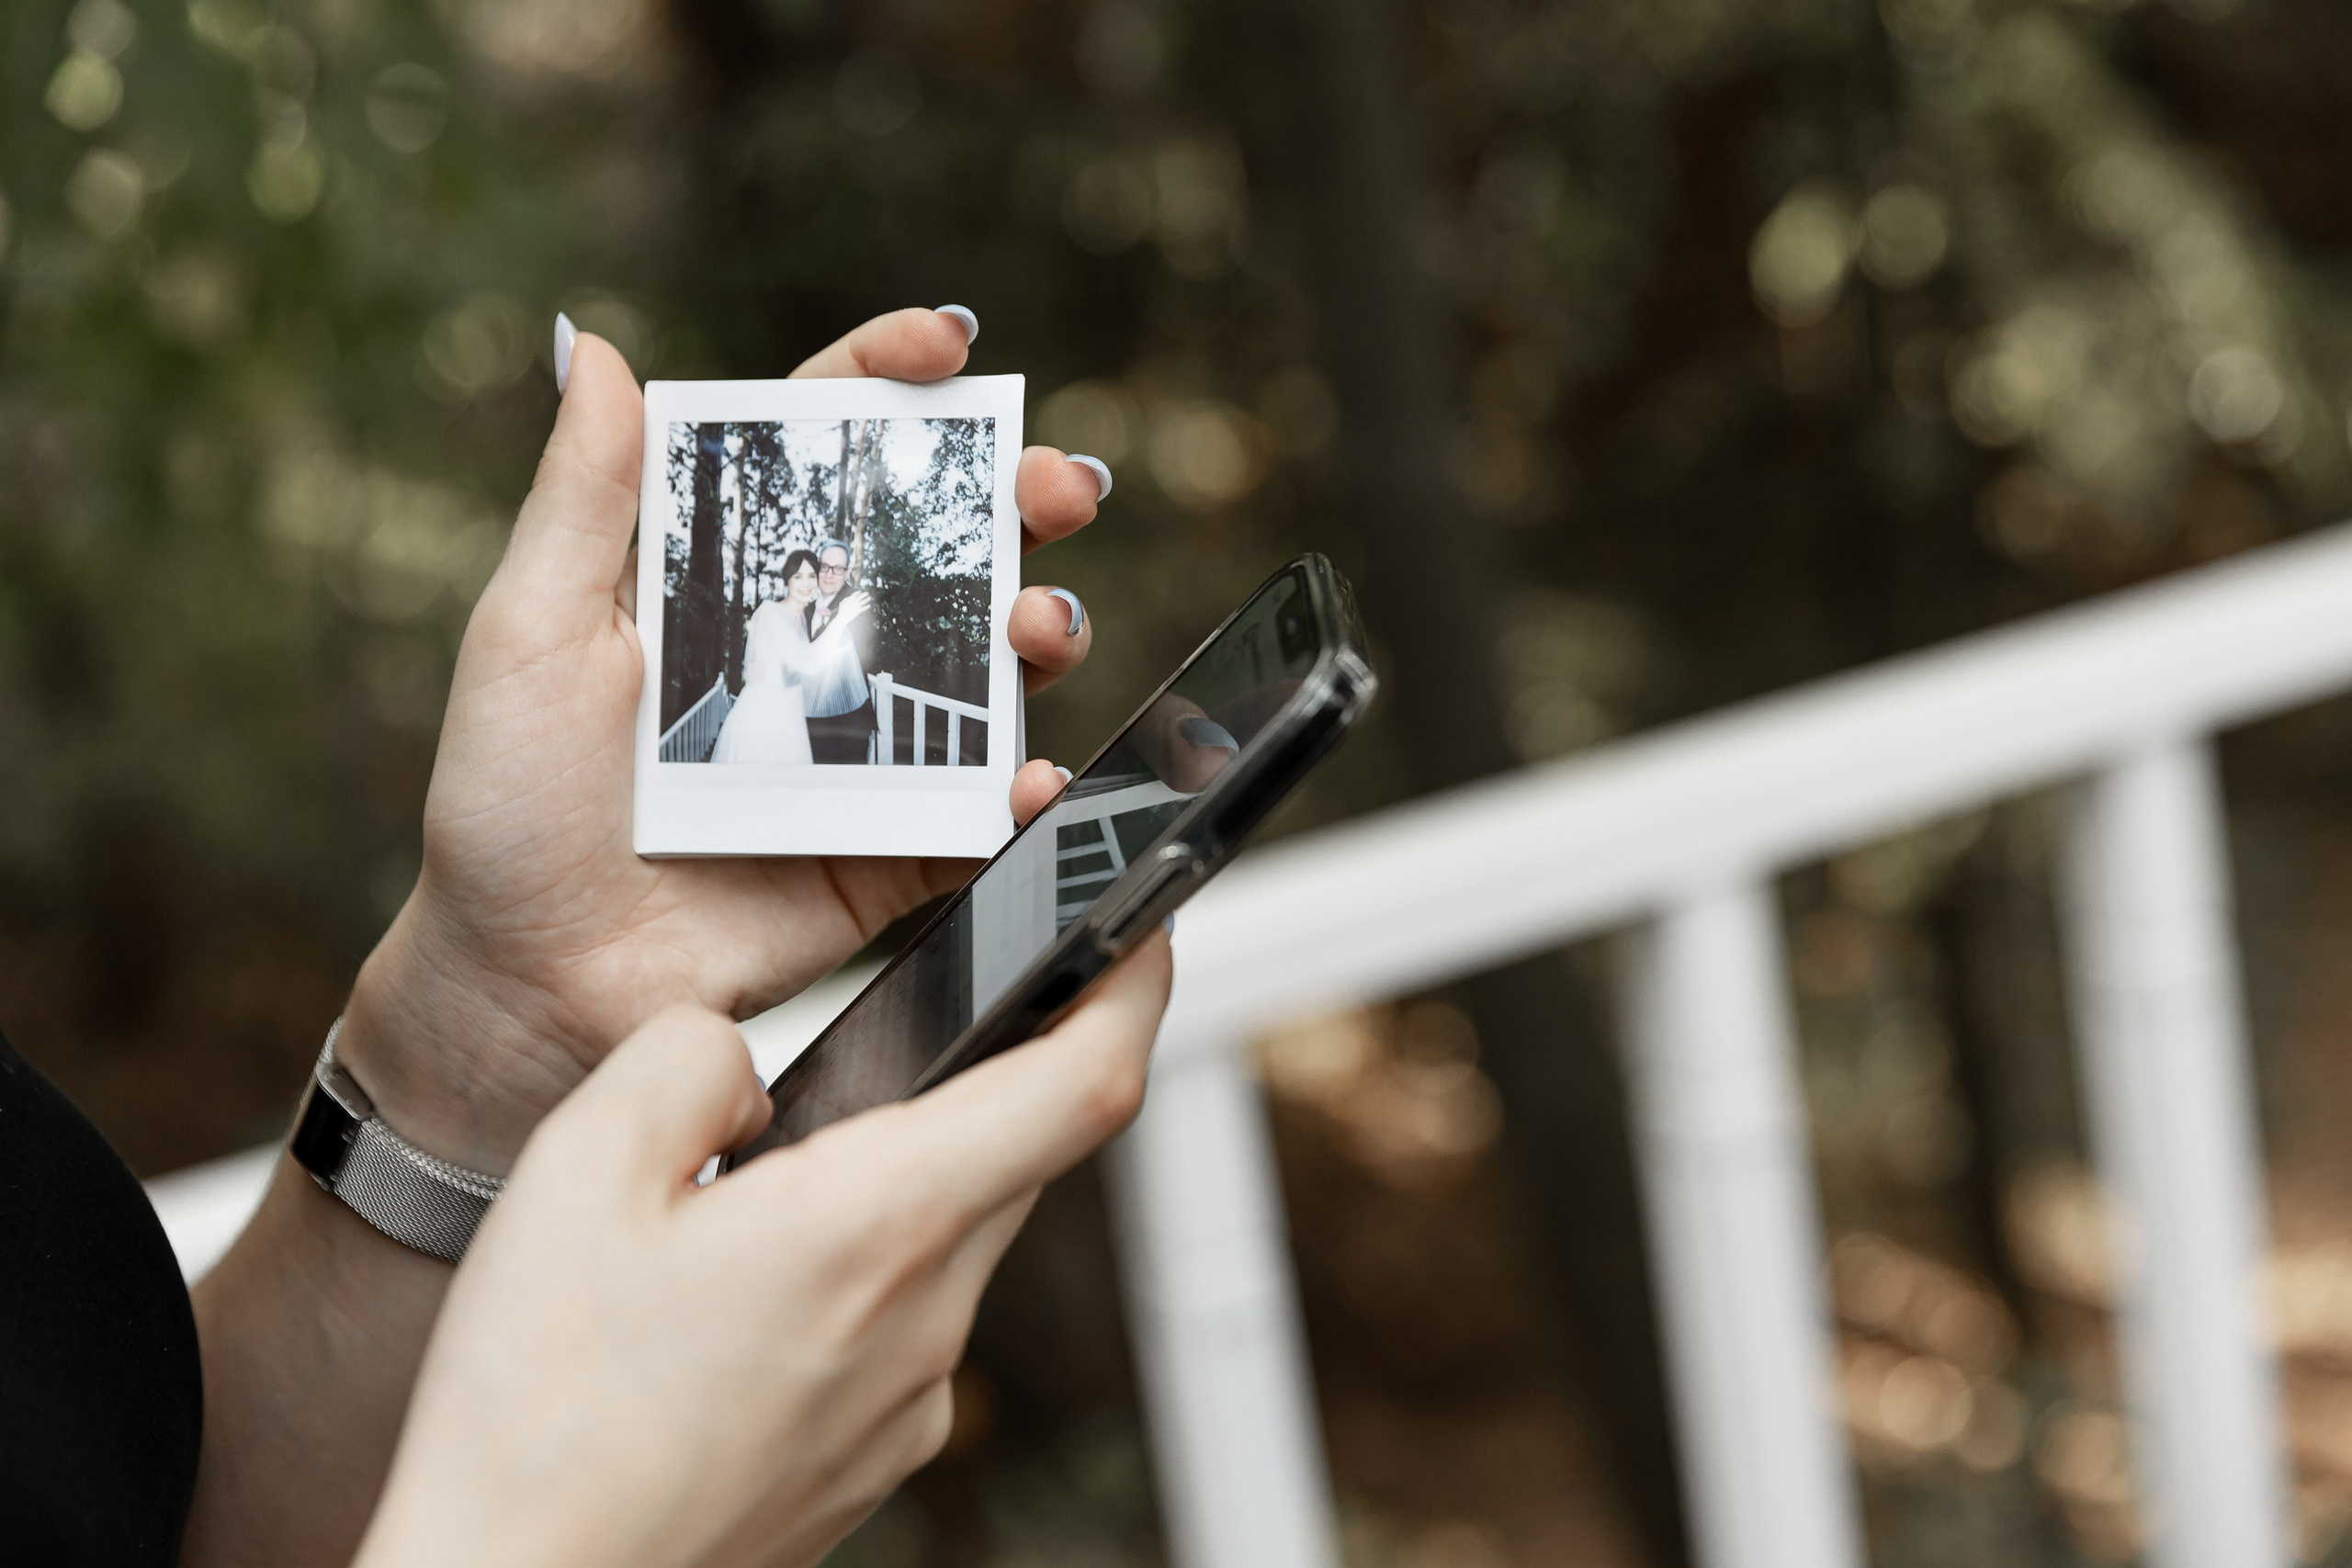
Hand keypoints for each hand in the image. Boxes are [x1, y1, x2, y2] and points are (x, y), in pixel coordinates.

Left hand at [340, 309, 1113, 1172]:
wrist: (534, 983)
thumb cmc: (510, 807)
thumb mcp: (528, 635)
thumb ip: (582, 501)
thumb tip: (600, 354)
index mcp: (729, 575)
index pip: (822, 445)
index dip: (889, 380)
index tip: (948, 346)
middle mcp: (814, 647)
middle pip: (940, 543)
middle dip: (1017, 496)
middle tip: (1057, 487)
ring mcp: (866, 749)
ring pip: (987, 664)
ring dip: (1041, 625)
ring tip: (1041, 626)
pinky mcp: (898, 851)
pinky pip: (987, 812)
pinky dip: (1030, 794)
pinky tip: (1033, 778)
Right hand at [353, 935, 1172, 1567]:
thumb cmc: (534, 1416)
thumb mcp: (580, 1170)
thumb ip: (689, 1058)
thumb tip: (745, 1064)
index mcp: (879, 1227)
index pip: (1085, 1082)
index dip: (1135, 987)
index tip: (1144, 928)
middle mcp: (925, 1322)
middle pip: (1019, 1152)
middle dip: (994, 1071)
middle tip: (932, 1014)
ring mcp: (908, 1404)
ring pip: (954, 1239)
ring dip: (902, 1177)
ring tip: (772, 1172)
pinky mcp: (871, 1458)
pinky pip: (905, 1324)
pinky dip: (860, 1269)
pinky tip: (745, 1284)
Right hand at [837, 590, 871, 623]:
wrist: (843, 616)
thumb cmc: (841, 609)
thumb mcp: (842, 602)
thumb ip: (846, 599)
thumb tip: (848, 597)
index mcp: (850, 598)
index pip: (855, 593)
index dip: (858, 592)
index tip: (860, 591)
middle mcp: (854, 601)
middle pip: (861, 596)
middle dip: (864, 594)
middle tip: (867, 593)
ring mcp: (857, 606)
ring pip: (863, 601)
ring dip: (867, 599)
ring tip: (869, 597)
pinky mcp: (858, 611)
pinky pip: (864, 608)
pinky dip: (867, 607)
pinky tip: (869, 605)